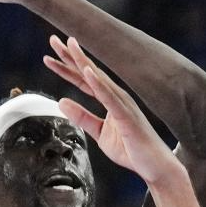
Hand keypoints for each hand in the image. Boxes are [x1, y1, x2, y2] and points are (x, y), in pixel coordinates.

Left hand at [51, 39, 181, 186]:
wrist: (155, 166)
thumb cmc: (132, 149)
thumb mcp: (100, 133)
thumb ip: (82, 117)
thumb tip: (61, 101)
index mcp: (110, 99)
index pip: (83, 80)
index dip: (66, 67)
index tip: (50, 56)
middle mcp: (116, 96)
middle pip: (88, 72)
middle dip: (71, 55)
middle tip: (54, 39)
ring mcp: (122, 104)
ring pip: (98, 79)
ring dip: (83, 62)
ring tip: (69, 46)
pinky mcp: (126, 116)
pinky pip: (109, 98)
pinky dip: (98, 83)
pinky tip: (87, 72)